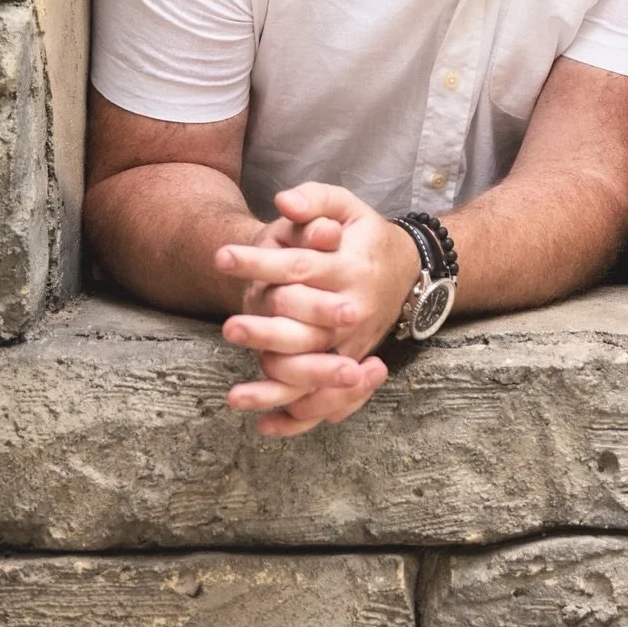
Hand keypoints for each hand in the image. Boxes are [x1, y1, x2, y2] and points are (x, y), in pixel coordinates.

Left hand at [215, 184, 421, 433]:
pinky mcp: (352, 366)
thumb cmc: (365, 236)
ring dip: (275, 388)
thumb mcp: (347, 206)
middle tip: (228, 327)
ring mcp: (354, 345)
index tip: (221, 256)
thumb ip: (316, 199)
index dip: (259, 261)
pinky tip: (265, 426)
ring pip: (315, 373)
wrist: (406, 270)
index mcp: (351, 267)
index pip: (299, 266)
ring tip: (236, 396)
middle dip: (264, 330)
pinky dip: (298, 418)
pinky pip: (328, 400)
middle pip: (306, 328)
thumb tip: (284, 201)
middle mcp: (355, 311)